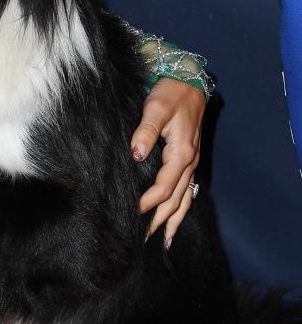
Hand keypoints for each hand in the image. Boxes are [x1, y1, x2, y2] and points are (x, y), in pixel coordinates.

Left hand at [131, 78, 204, 244]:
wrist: (188, 82)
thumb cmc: (170, 93)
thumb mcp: (156, 108)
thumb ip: (146, 131)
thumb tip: (137, 153)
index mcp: (182, 153)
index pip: (163, 187)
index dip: (148, 203)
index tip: (132, 215)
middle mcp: (190, 162)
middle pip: (175, 200)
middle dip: (159, 221)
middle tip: (143, 239)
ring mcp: (192, 163)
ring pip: (184, 199)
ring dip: (173, 221)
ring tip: (162, 241)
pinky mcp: (190, 161)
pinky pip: (188, 191)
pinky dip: (181, 209)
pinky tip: (174, 220)